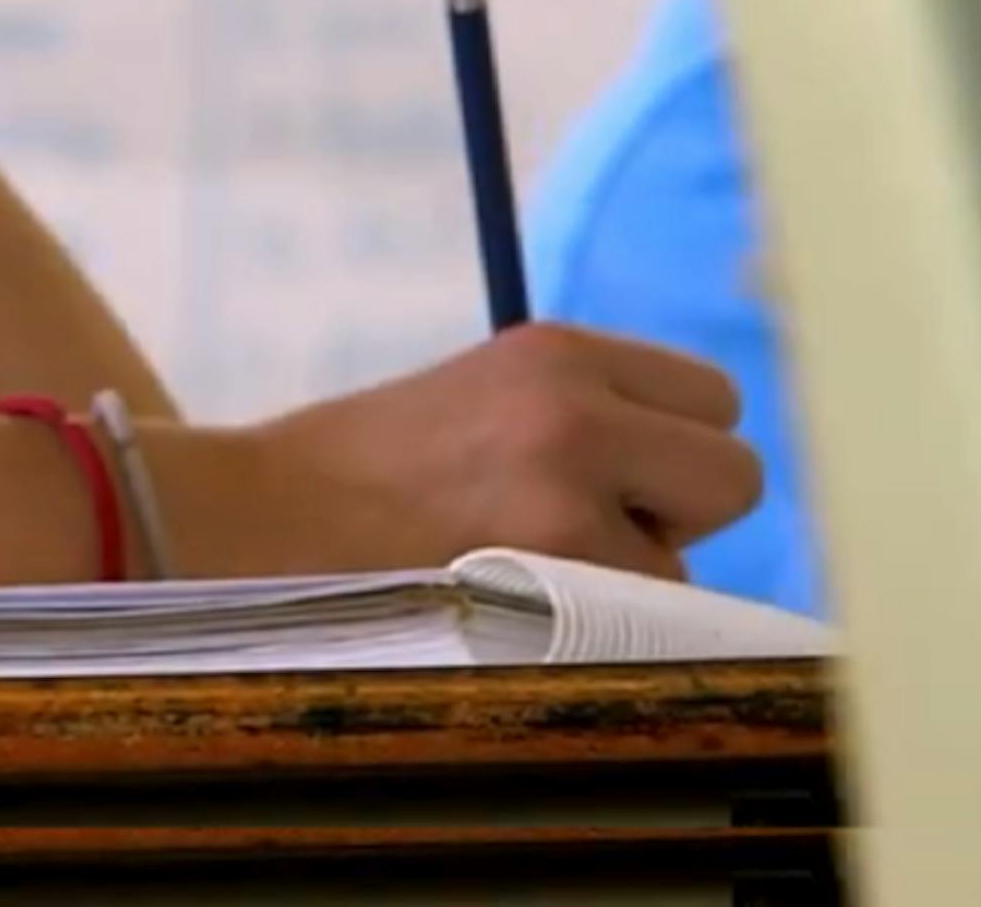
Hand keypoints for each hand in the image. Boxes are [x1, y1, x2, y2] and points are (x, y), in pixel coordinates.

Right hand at [162, 326, 761, 580]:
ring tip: (517, 571)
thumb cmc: (354, 475)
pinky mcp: (552, 574)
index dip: (672, 450)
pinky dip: (590, 628)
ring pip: (688, 564)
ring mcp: (567, 493)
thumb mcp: (476, 402)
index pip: (711, 398)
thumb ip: (581, 419)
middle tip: (587, 534)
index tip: (614, 480)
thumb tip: (691, 480)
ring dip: (628, 582)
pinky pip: (637, 621)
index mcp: (556, 351)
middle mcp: (576, 407)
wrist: (245, 521)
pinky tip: (506, 605)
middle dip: (679, 516)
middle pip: (734, 473)